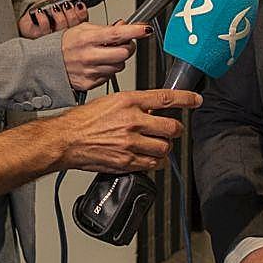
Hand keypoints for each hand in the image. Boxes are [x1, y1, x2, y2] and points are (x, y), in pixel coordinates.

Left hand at [20, 0, 92, 37]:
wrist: (25, 19)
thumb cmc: (42, 11)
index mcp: (70, 23)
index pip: (83, 21)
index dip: (82, 13)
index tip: (80, 4)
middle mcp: (63, 32)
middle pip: (74, 27)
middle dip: (71, 14)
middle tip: (66, 5)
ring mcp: (51, 35)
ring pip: (61, 28)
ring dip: (59, 15)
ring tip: (54, 7)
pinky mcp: (39, 36)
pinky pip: (45, 28)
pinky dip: (43, 18)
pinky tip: (40, 12)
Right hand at [54, 89, 198, 172]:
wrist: (67, 139)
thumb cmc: (84, 121)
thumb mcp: (111, 102)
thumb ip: (134, 105)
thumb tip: (152, 109)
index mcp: (129, 102)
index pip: (166, 98)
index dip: (186, 99)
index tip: (196, 101)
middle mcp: (132, 121)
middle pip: (171, 127)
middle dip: (175, 130)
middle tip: (172, 131)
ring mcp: (130, 143)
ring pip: (165, 147)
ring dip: (165, 147)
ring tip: (158, 145)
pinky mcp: (127, 161)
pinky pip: (153, 164)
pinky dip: (156, 162)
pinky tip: (150, 158)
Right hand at [63, 21, 151, 91]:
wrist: (46, 64)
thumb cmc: (65, 45)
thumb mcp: (83, 29)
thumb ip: (105, 29)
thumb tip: (124, 26)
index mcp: (87, 39)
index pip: (117, 34)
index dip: (135, 31)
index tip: (145, 29)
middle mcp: (89, 56)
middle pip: (124, 53)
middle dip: (129, 47)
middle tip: (125, 43)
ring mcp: (90, 71)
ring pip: (119, 67)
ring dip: (118, 60)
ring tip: (106, 55)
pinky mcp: (90, 83)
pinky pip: (109, 76)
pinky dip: (108, 70)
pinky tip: (99, 65)